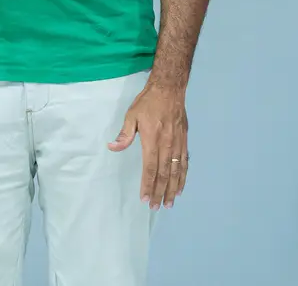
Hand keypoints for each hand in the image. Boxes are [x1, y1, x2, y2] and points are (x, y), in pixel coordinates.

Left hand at [108, 84, 188, 208]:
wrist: (170, 90)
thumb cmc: (148, 102)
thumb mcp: (131, 115)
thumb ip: (124, 134)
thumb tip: (112, 147)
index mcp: (153, 140)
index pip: (150, 168)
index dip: (148, 185)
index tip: (144, 198)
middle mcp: (167, 145)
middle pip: (164, 174)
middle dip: (159, 192)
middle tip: (155, 207)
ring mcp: (178, 144)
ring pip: (176, 172)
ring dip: (172, 189)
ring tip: (168, 203)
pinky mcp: (184, 142)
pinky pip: (185, 163)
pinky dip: (183, 177)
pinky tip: (180, 187)